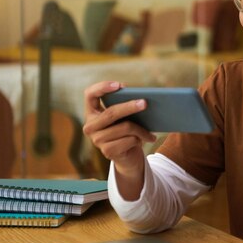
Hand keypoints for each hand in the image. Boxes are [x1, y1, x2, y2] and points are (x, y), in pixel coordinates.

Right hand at [83, 81, 156, 198]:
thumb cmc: (126, 131)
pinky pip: (130, 140)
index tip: (119, 85)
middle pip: (111, 112)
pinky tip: (148, 139)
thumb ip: (125, 106)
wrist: (128, 156)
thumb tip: (141, 100)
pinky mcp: (107, 151)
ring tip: (152, 130)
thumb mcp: (124, 117)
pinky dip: (142, 138)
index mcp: (92, 112)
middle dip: (130, 106)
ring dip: (142, 128)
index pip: (89, 94)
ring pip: (125, 127)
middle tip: (145, 103)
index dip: (102, 88)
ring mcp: (97, 140)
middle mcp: (90, 126)